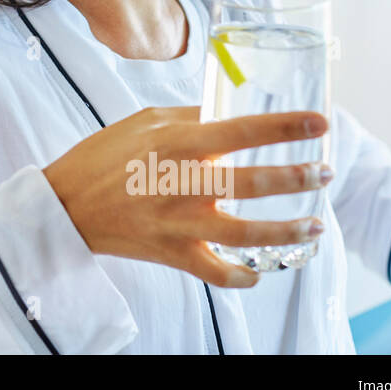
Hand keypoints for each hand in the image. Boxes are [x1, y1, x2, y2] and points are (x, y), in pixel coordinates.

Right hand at [42, 105, 331, 288]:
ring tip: (314, 225)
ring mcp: (179, 223)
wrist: (66, 203)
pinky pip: (218, 273)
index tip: (320, 123)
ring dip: (288, 230)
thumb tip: (229, 113)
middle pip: (254, 182)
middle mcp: (182, 183)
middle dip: (298, 177)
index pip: (243, 130)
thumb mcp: (144, 121)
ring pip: (247, 234)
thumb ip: (191, 117)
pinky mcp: (172, 254)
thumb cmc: (103, 156)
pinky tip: (260, 270)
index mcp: (177, 143)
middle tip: (325, 172)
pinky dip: (243, 276)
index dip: (286, 127)